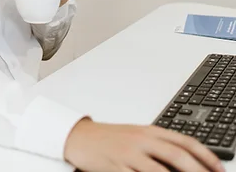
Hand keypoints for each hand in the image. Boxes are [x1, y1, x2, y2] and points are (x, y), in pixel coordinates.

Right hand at [64, 118, 225, 171]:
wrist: (78, 137)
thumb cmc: (109, 139)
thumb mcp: (136, 136)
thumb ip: (159, 145)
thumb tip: (187, 161)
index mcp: (149, 131)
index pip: (185, 141)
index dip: (207, 156)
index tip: (220, 170)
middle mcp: (141, 140)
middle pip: (177, 155)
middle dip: (198, 171)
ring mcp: (128, 154)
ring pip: (160, 171)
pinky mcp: (116, 167)